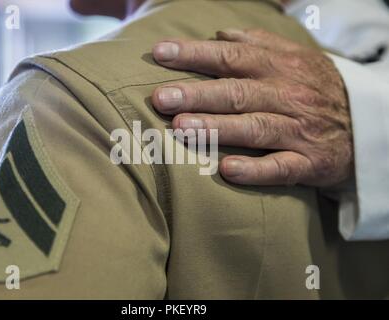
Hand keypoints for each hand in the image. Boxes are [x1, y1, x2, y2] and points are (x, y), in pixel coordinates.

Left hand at [151, 29, 352, 186]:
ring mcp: (299, 131)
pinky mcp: (310, 163)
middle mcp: (288, 96)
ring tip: (181, 128)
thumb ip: (259, 44)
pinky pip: (281, 167)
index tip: (159, 53)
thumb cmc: (317, 90)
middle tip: (161, 98)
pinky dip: (256, 169)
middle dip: (197, 93)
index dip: (195, 54)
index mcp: (280, 68)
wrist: (366, 125)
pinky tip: (228, 170)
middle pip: (237, 92)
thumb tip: (220, 34)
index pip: (231, 57)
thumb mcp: (295, 58)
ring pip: (255, 127)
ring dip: (217, 127)